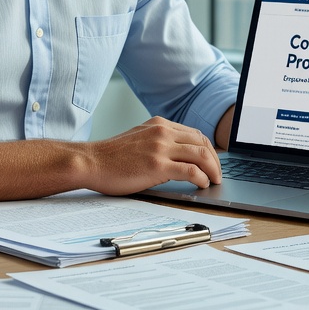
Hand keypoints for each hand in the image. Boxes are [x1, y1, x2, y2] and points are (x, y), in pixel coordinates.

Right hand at [81, 117, 221, 194]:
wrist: (91, 162)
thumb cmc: (111, 156)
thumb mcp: (139, 138)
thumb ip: (158, 141)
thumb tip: (180, 157)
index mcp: (159, 124)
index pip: (194, 133)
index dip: (208, 148)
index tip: (212, 161)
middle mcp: (162, 132)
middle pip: (202, 142)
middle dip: (214, 159)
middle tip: (217, 173)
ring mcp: (160, 147)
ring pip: (200, 154)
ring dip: (212, 169)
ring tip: (214, 181)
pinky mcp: (157, 165)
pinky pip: (190, 171)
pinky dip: (201, 178)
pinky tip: (202, 185)